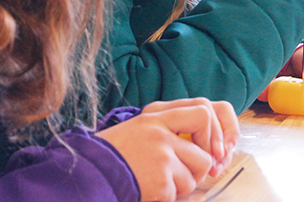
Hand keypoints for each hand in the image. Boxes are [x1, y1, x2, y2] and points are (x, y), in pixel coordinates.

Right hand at [97, 98, 238, 201]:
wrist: (86, 173)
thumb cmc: (116, 153)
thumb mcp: (142, 128)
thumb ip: (171, 128)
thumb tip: (210, 146)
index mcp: (156, 115)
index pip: (204, 111)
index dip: (216, 133)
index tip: (214, 151)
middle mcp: (161, 132)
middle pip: (205, 153)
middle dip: (198, 170)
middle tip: (182, 176)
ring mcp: (161, 155)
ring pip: (194, 176)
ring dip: (180, 185)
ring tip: (156, 180)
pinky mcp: (160, 179)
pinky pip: (178, 192)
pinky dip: (166, 196)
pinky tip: (147, 188)